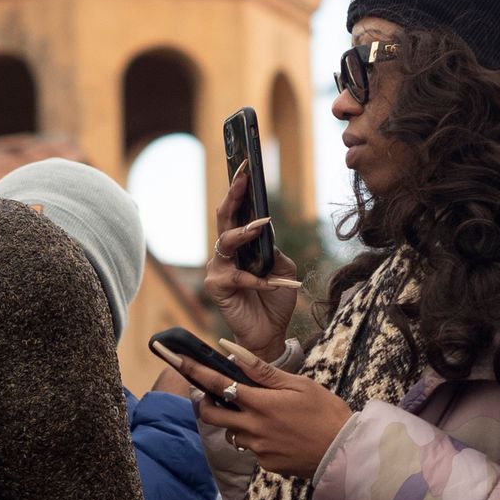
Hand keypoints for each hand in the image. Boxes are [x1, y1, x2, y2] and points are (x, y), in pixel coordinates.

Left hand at [162, 339, 350, 476]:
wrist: (344, 451)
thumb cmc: (325, 412)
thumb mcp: (298, 384)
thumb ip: (262, 371)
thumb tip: (232, 351)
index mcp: (260, 404)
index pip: (217, 385)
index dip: (194, 371)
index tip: (177, 360)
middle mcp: (253, 428)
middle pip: (210, 415)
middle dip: (207, 402)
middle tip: (218, 394)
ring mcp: (257, 449)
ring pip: (231, 433)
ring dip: (236, 422)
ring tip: (261, 415)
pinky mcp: (265, 464)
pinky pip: (250, 449)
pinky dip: (256, 439)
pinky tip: (278, 435)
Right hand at [199, 161, 299, 359]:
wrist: (270, 332)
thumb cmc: (275, 299)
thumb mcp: (283, 268)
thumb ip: (273, 248)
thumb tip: (266, 228)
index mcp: (241, 245)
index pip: (237, 212)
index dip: (239, 190)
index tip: (245, 167)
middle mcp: (226, 253)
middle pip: (224, 218)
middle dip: (233, 196)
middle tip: (243, 177)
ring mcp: (219, 268)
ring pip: (226, 241)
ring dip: (244, 232)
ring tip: (261, 225)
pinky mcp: (217, 287)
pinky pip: (237, 276)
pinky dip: (257, 280)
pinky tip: (271, 283)